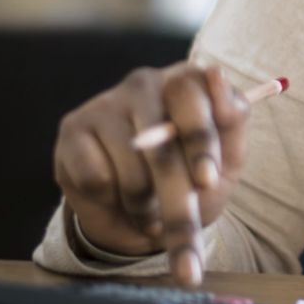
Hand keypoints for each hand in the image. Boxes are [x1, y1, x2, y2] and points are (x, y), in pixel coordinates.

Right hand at [52, 63, 252, 286]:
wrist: (148, 219)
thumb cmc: (194, 177)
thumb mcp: (228, 156)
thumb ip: (231, 119)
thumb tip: (215, 74)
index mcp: (187, 80)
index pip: (190, 94)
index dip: (200, 140)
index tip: (208, 181)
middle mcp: (145, 83)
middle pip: (158, 139)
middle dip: (174, 191)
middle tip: (183, 228)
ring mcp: (105, 104)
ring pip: (130, 168)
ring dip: (145, 206)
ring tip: (152, 212)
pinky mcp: (72, 130)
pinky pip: (96, 178)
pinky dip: (113, 202)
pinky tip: (119, 200)